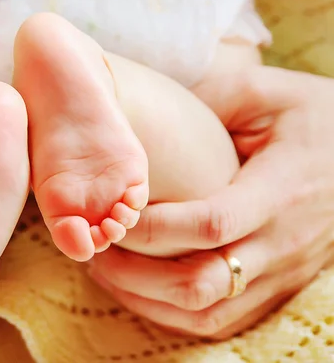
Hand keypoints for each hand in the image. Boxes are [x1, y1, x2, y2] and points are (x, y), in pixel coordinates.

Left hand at [87, 66, 333, 337]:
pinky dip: (174, 313)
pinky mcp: (278, 285)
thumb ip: (212, 99)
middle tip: (97, 248)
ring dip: (148, 299)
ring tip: (106, 271)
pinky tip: (142, 290)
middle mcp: (283, 241)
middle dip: (137, 274)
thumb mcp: (267, 90)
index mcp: (282, 189)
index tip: (113, 216)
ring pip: (207, 311)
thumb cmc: (315, 116)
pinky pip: (223, 318)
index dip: (154, 229)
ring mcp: (283, 271)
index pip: (211, 225)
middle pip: (202, 283)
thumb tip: (151, 121)